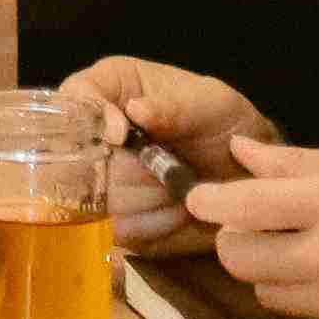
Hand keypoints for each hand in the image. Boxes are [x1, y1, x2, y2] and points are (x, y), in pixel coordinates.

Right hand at [59, 55, 266, 246]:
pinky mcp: (114, 220)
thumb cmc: (222, 123)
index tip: (121, 134)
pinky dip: (155, 224)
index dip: (90, 117)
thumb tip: (136, 109)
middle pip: (77, 156)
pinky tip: (179, 209)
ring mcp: (98, 180)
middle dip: (125, 168)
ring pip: (98, 199)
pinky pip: (121, 229)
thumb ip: (175, 106)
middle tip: (164, 167)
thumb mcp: (210, 103)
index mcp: (109, 89)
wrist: (245, 173)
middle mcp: (93, 133)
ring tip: (179, 185)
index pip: (73, 98)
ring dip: (144, 198)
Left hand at [181, 139, 318, 318]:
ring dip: (272, 272)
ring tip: (308, 253)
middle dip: (235, 240)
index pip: (244, 206)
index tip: (200, 198)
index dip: (211, 201)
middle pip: (239, 258)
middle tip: (253, 229)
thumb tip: (239, 153)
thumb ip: (298, 163)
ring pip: (267, 292)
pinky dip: (311, 301)